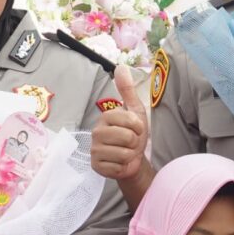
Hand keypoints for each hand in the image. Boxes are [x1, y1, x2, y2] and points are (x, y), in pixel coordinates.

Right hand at [89, 66, 149, 184]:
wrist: (132, 159)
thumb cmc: (133, 134)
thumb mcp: (135, 111)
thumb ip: (127, 90)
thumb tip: (120, 66)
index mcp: (106, 117)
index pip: (130, 122)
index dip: (139, 127)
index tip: (136, 129)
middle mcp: (96, 132)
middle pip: (127, 138)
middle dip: (135, 142)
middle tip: (131, 143)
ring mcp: (94, 150)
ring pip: (123, 154)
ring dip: (130, 156)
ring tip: (126, 153)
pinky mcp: (96, 166)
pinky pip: (117, 167)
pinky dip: (123, 167)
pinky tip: (119, 163)